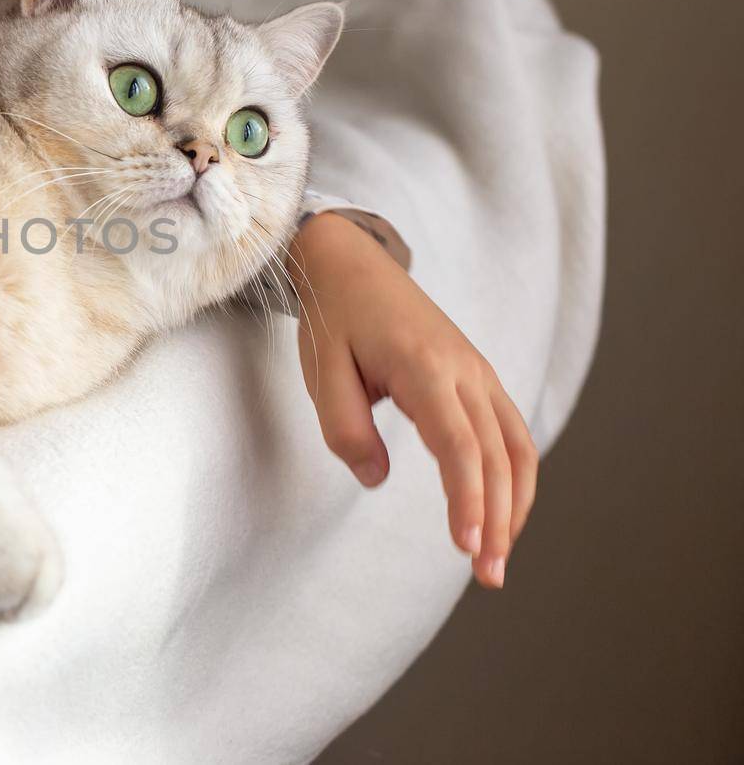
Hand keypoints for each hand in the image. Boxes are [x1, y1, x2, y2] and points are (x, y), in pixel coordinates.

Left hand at [286, 213, 536, 588]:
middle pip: (497, 455)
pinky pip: (511, 432)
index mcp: (425, 367)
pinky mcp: (479, 377)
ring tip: (498, 557)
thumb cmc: (333, 318)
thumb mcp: (321, 372)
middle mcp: (464, 369)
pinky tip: (501, 512)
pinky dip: (514, 477)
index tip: (468, 546)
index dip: (468, 498)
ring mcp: (479, 371)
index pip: (459, 444)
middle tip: (488, 576)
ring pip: (517, 447)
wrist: (351, 262)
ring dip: (515, 505)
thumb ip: (345, 428)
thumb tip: (376, 478)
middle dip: (498, 520)